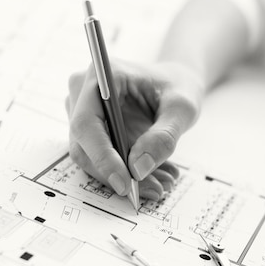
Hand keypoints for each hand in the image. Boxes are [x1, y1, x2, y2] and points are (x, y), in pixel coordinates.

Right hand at [66, 61, 203, 199]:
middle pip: (84, 146)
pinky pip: (99, 160)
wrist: (174, 83)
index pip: (87, 123)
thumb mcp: (182, 108)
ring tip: (161, 182)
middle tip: (155, 189)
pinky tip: (154, 176)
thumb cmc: (177, 86)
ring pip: (91, 158)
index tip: (125, 183)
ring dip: (124, 176)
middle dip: (117, 174)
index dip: (102, 157)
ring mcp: (82, 112)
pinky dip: (125, 173)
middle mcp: (84, 92)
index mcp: (103, 76)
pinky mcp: (90, 131)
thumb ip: (163, 136)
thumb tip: (138, 168)